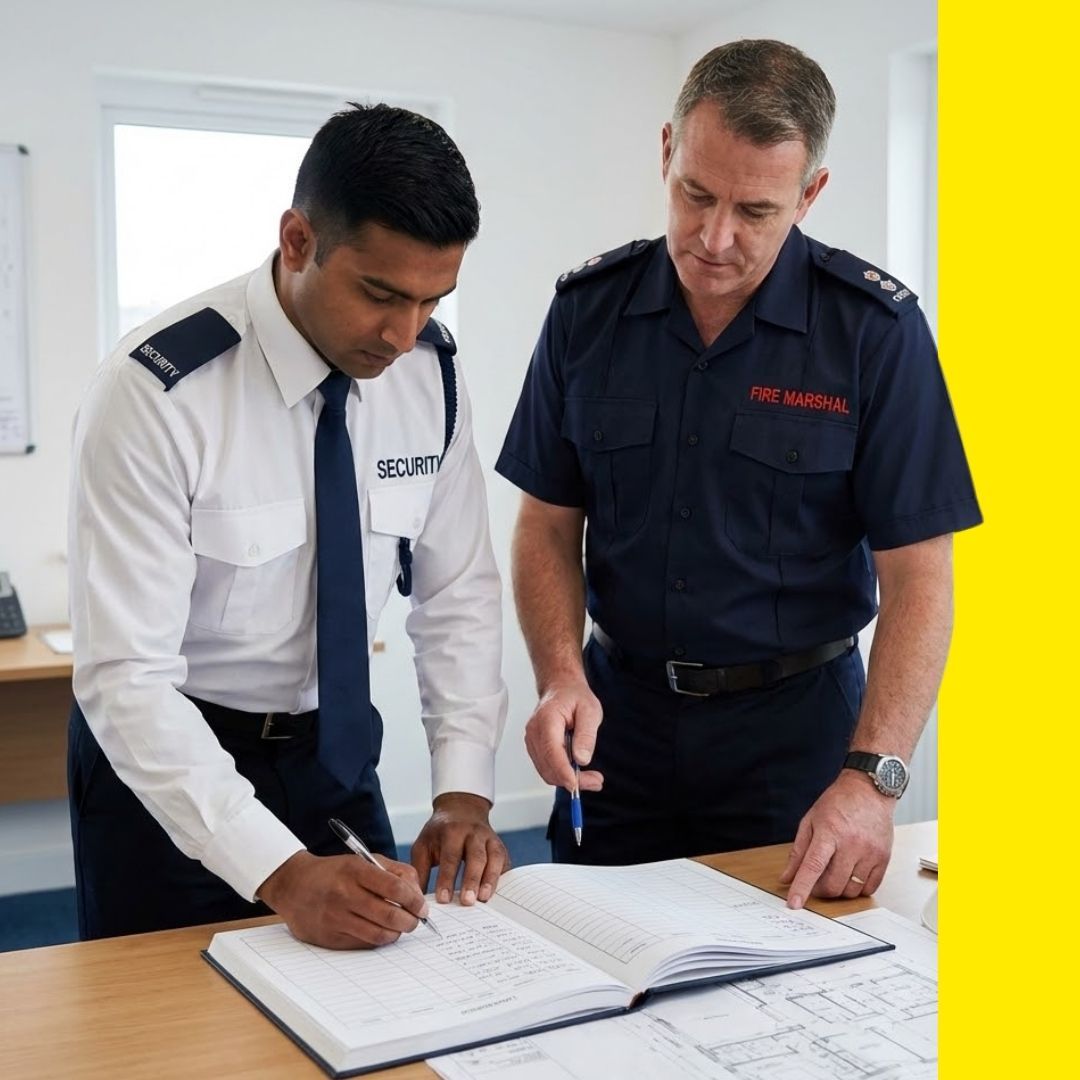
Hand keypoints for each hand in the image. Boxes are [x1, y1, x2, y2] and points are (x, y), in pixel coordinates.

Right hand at [258, 849, 427, 948]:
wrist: (293, 885)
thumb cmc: (335, 872)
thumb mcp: (363, 860)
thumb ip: (393, 871)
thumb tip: (416, 894)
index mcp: (355, 871)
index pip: (394, 888)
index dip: (414, 900)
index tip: (423, 907)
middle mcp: (345, 894)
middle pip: (389, 915)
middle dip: (411, 921)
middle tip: (416, 920)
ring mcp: (336, 918)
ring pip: (378, 935)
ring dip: (396, 934)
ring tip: (400, 927)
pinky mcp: (330, 937)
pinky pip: (363, 944)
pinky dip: (378, 940)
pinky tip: (381, 932)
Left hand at [411, 792, 509, 905]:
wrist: (461, 809)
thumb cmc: (439, 833)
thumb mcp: (424, 845)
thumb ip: (420, 870)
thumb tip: (417, 899)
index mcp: (451, 831)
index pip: (450, 856)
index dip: (447, 878)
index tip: (443, 899)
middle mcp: (473, 833)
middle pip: (475, 856)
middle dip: (472, 880)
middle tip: (467, 902)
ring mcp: (489, 838)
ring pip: (494, 858)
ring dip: (490, 879)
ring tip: (484, 899)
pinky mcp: (500, 846)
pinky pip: (504, 862)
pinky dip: (502, 877)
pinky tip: (497, 893)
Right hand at [524, 678, 603, 792]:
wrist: (561, 688)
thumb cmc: (574, 696)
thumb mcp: (590, 710)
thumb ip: (586, 735)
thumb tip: (581, 759)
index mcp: (547, 720)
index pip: (552, 752)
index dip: (564, 772)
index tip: (577, 785)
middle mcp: (534, 732)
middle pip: (548, 767)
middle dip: (571, 780)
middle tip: (597, 781)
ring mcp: (532, 741)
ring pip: (546, 771)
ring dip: (567, 779)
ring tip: (592, 778)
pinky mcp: (535, 748)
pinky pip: (546, 767)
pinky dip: (562, 774)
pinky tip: (578, 770)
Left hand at [778, 771, 895, 907]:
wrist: (869, 790)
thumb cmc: (837, 803)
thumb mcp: (810, 821)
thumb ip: (798, 851)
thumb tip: (786, 877)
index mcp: (829, 833)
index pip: (813, 866)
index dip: (802, 887)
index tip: (794, 904)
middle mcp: (851, 844)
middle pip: (833, 884)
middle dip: (820, 890)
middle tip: (816, 882)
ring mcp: (870, 852)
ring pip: (851, 890)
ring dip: (839, 890)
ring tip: (835, 875)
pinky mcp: (884, 858)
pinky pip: (869, 888)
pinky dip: (857, 888)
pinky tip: (851, 875)